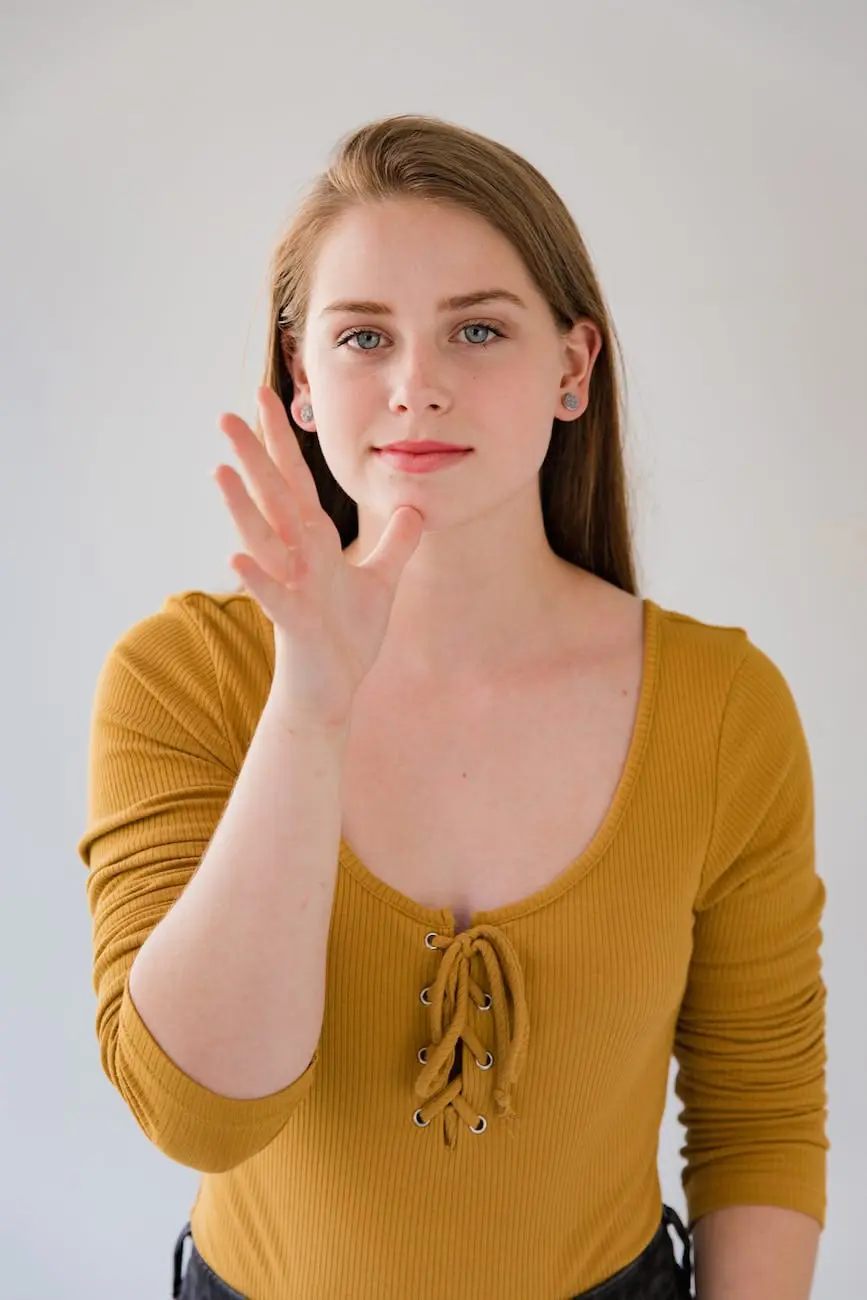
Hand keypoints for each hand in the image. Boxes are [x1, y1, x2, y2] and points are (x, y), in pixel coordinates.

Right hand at [214, 386, 422, 729]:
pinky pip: (272, 595)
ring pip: (263, 538)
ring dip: (242, 506)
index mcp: (314, 544)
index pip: (298, 481)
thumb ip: (396, 544)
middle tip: (228, 412)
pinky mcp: (293, 621)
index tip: (272, 397)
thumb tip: (416, 508)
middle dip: (255, 456)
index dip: (286, 441)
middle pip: (274, 497)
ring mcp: (290, 586)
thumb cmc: (346, 638)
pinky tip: (235, 558)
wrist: (330, 691)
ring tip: (219, 468)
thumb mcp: (381, 583)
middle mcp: (296, 558)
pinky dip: (256, 578)